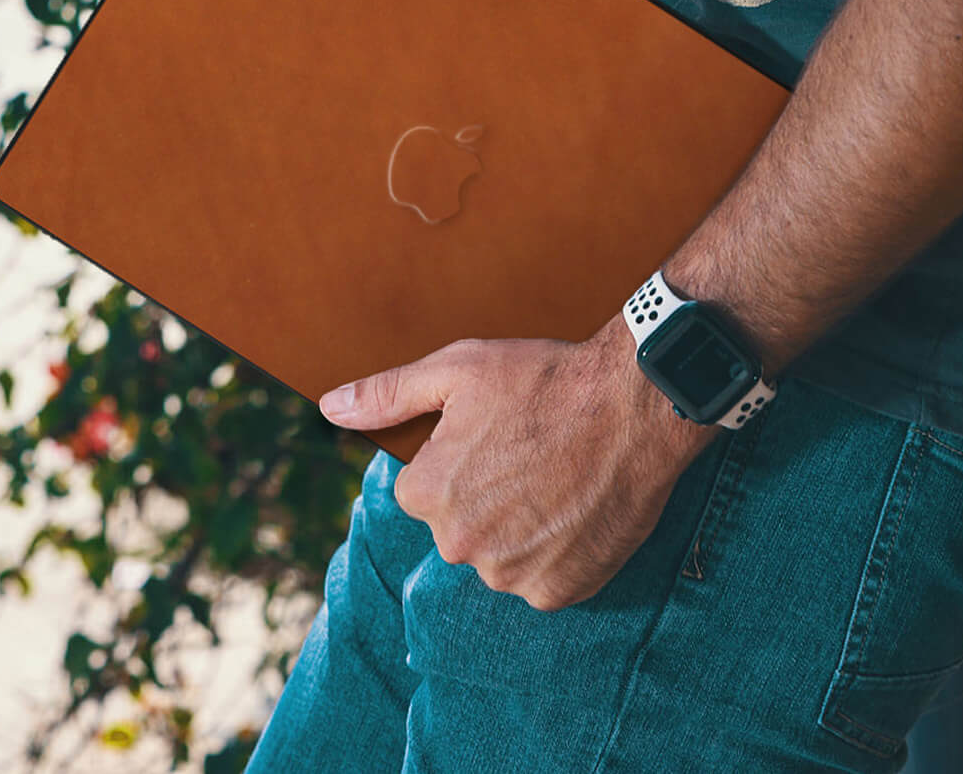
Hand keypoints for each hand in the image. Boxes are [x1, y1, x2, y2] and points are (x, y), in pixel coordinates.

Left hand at [318, 319, 719, 610]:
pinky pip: (542, 578)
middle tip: (531, 451)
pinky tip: (576, 507)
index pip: (425, 488)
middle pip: (462, 524)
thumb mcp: (458, 369)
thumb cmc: (544, 380)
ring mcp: (512, 575)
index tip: (497, 432)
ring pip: (502, 554)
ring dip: (522, 526)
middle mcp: (461, 545)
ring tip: (558, 476)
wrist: (633, 405)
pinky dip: (557, 551)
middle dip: (488, 493)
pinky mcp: (560, 592)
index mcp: (428, 494)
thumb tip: (329, 408)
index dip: (460, 455)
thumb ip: (387, 394)